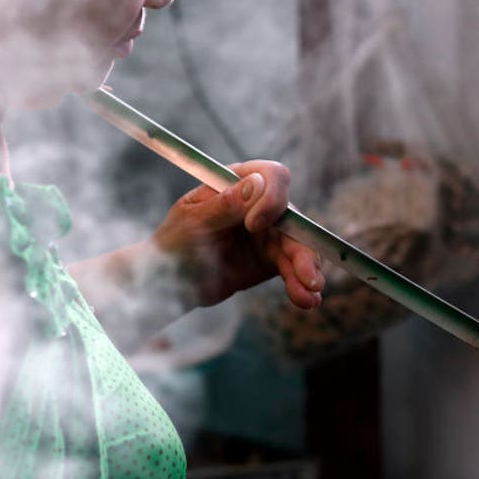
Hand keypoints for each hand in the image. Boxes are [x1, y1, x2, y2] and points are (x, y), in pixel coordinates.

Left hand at [150, 160, 324, 309]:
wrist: (168, 282)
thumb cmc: (173, 243)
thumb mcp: (193, 223)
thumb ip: (224, 205)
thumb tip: (256, 183)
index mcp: (238, 184)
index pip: (272, 177)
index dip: (272, 198)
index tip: (254, 226)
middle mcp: (259, 205)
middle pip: (294, 217)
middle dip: (302, 246)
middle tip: (306, 275)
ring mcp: (268, 234)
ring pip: (298, 247)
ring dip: (308, 271)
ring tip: (310, 296)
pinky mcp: (271, 260)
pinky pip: (292, 269)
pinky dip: (301, 285)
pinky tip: (308, 301)